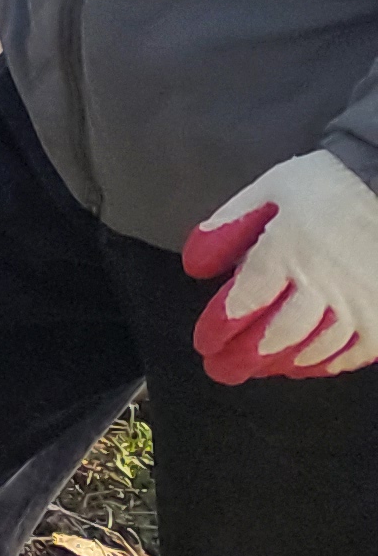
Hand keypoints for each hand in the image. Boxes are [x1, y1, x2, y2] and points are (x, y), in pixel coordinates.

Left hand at [182, 151, 377, 385]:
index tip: (204, 343)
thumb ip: (229, 227)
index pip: (245, 302)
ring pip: (314, 348)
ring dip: (281, 362)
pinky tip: (306, 367)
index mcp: (288, 252)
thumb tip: (195, 267)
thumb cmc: (325, 185)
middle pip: (277, 334)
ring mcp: (358, 305)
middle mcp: (323, 285)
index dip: (220, 327)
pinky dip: (326, 363)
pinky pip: (354, 351)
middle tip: (221, 370)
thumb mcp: (268, 191)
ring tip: (258, 368)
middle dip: (243, 357)